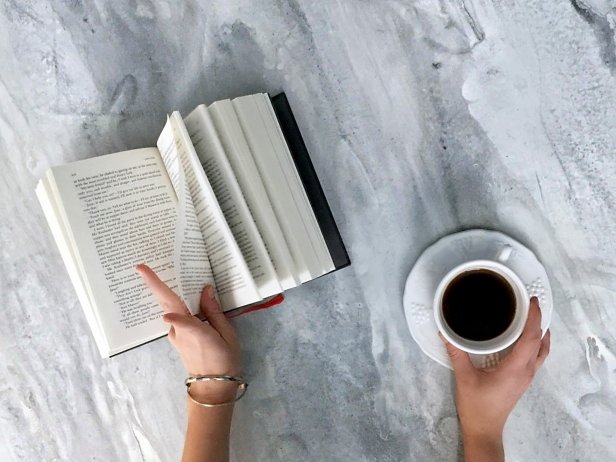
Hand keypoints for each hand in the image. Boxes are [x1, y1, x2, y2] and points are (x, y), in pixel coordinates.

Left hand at [136, 264, 241, 403]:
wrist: (213, 387)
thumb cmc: (224, 360)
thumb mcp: (227, 333)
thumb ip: (214, 311)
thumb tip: (205, 289)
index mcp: (194, 331)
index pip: (177, 313)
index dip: (163, 297)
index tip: (146, 279)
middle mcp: (179, 332)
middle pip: (166, 304)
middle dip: (152, 284)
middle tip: (140, 267)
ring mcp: (175, 335)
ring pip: (170, 309)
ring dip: (162, 291)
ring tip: (155, 273)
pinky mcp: (176, 338)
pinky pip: (174, 316)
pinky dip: (173, 303)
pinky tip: (177, 294)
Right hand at [442, 297, 549, 460]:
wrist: (485, 430)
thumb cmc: (477, 406)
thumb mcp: (464, 377)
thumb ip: (457, 353)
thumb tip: (447, 333)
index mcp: (516, 368)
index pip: (531, 337)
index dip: (535, 317)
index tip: (533, 301)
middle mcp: (526, 371)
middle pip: (541, 341)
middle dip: (539, 320)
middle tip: (532, 303)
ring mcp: (527, 377)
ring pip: (542, 351)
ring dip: (541, 333)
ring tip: (533, 318)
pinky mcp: (522, 380)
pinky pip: (536, 357)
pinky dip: (536, 344)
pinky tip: (525, 339)